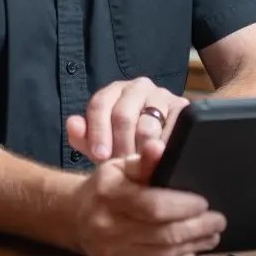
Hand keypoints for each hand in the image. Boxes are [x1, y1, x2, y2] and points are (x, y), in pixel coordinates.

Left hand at [67, 77, 186, 168]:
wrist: (160, 146)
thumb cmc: (125, 144)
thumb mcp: (102, 144)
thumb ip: (83, 137)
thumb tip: (72, 124)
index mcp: (113, 91)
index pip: (100, 105)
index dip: (98, 132)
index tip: (100, 156)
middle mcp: (138, 87)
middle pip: (123, 115)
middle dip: (120, 146)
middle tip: (122, 167)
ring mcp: (162, 95)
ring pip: (148, 124)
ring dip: (142, 150)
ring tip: (140, 167)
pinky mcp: (183, 108)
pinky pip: (173, 128)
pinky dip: (164, 147)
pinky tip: (160, 159)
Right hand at [69, 154, 224, 255]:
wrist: (75, 217)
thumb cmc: (107, 187)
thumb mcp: (121, 166)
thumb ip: (144, 160)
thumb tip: (160, 147)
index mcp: (108, 194)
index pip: (154, 206)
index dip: (184, 206)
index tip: (205, 203)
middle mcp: (105, 226)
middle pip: (163, 234)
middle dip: (197, 228)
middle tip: (219, 221)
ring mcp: (109, 253)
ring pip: (163, 254)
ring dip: (193, 245)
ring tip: (211, 235)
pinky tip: (191, 252)